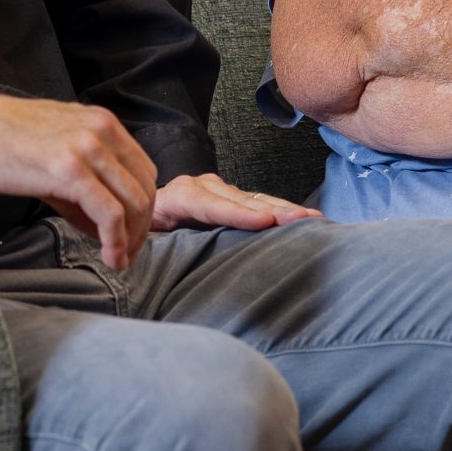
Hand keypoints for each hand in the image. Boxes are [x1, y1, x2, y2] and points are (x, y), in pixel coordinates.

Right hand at [0, 84, 157, 268]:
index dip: (144, 209)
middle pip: (145, 188)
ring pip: (135, 202)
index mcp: (103, 122)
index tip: (131, 236)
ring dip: (132, 239)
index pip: (144, 171)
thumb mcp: (56, 153)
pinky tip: (108, 256)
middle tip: (126, 255)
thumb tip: (107, 229)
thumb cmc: (2, 141)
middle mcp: (103, 130)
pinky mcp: (70, 169)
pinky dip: (116, 240)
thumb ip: (85, 185)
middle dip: (142, 228)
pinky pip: (110, 213)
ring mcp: (88, 147)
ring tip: (118, 260)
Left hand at [150, 172, 320, 232]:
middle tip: (303, 218)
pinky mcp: (229, 196)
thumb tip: (162, 263)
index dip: (237, 213)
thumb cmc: (140, 232)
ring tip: (313, 218)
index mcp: (176, 198)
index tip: (265, 222)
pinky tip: (305, 217)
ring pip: (253, 199)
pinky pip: (257, 203)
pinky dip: (281, 211)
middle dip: (273, 209)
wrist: (138, 210)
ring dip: (284, 210)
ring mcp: (217, 189)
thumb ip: (154, 248)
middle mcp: (200, 187)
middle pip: (239, 199)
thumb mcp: (141, 239)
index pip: (208, 205)